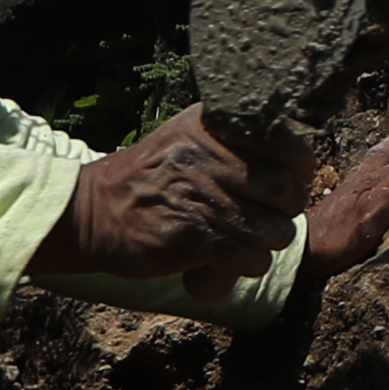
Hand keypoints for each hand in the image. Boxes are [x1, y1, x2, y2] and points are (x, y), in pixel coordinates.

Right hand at [45, 109, 302, 287]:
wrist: (90, 212)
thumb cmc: (151, 179)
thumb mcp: (186, 136)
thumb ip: (235, 138)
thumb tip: (298, 158)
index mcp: (209, 125)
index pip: (287, 145)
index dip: (298, 170)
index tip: (287, 182)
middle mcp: (204, 155)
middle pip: (286, 191)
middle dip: (286, 211)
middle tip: (268, 215)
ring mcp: (196, 197)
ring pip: (273, 230)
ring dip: (267, 242)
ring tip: (246, 238)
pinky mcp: (188, 237)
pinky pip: (250, 257)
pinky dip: (250, 263)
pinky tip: (233, 257)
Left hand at [303, 121, 388, 270]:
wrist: (303, 253)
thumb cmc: (338, 236)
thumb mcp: (375, 211)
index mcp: (372, 177)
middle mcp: (362, 178)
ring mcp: (353, 189)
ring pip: (378, 162)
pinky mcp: (346, 203)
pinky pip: (372, 177)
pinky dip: (384, 170)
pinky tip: (382, 178)